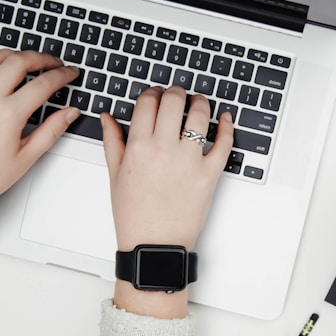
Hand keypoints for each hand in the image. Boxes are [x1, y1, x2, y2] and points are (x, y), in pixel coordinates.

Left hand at [0, 49, 79, 194]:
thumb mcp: (25, 157)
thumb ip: (50, 131)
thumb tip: (70, 114)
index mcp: (9, 114)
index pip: (43, 84)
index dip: (62, 75)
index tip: (71, 73)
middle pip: (19, 61)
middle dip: (42, 58)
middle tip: (55, 62)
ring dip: (18, 55)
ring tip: (31, 61)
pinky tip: (6, 68)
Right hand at [101, 86, 233, 316]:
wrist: (155, 244)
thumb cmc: (134, 215)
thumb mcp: (115, 176)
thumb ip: (112, 142)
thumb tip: (108, 117)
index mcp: (138, 147)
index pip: (147, 102)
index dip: (153, 93)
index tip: (156, 95)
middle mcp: (164, 149)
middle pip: (174, 102)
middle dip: (176, 92)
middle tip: (179, 94)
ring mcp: (189, 161)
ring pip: (199, 116)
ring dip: (200, 102)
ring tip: (200, 103)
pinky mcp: (210, 175)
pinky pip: (224, 144)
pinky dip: (227, 127)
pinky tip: (225, 119)